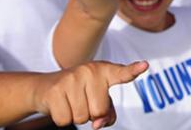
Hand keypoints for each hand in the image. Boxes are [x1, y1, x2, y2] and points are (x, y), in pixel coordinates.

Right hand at [33, 60, 147, 128]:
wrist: (45, 87)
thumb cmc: (79, 93)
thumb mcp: (97, 99)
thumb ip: (107, 113)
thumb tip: (97, 124)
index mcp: (104, 71)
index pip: (122, 73)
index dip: (133, 70)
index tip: (145, 66)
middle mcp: (89, 71)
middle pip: (99, 110)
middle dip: (91, 113)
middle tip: (82, 100)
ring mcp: (71, 78)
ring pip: (82, 118)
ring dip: (76, 116)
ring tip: (71, 101)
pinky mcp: (55, 90)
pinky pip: (65, 120)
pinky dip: (63, 118)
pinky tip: (60, 104)